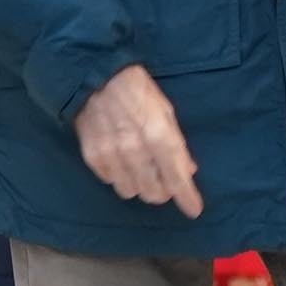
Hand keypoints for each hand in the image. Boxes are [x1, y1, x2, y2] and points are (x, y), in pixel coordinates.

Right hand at [77, 65, 205, 216]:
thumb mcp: (165, 111)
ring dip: (139, 185)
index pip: (176, 178)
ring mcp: (111, 155)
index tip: (194, 209)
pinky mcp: (92, 157)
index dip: (187, 197)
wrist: (95, 76)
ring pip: (131, 191)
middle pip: (153, 192)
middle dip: (163, 191)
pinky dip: (119, 176)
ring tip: (141, 171)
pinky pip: (110, 181)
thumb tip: (188, 171)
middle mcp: (135, 150)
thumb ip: (176, 143)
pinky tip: (121, 162)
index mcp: (159, 134)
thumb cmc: (137, 90)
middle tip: (164, 181)